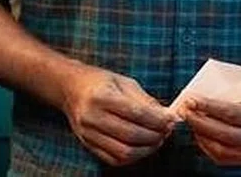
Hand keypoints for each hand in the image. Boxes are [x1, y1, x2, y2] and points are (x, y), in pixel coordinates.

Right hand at [61, 65, 178, 166]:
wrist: (70, 88)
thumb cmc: (98, 82)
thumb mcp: (123, 82)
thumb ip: (145, 100)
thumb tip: (167, 117)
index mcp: (100, 96)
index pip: (136, 113)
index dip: (158, 120)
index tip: (171, 121)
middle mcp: (91, 116)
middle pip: (131, 135)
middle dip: (155, 136)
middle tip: (166, 131)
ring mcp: (87, 133)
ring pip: (124, 152)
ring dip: (146, 150)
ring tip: (156, 140)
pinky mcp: (87, 144)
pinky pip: (113, 159)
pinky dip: (132, 157)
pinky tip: (141, 147)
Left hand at [182, 81, 240, 165]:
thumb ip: (226, 93)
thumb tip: (196, 96)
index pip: (231, 113)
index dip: (208, 107)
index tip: (190, 99)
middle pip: (224, 134)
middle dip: (199, 122)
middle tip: (184, 110)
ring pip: (221, 150)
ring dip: (200, 135)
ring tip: (190, 120)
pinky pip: (222, 157)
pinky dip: (206, 145)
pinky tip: (199, 132)